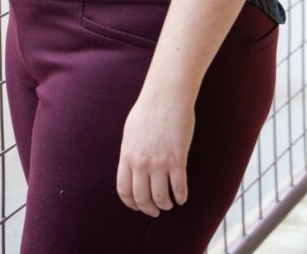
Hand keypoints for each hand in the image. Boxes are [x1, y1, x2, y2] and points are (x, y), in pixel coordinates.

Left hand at [116, 92, 193, 217]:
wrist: (165, 96)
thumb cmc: (148, 110)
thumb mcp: (130, 132)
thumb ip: (130, 152)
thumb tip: (131, 169)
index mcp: (127, 155)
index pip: (124, 190)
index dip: (131, 203)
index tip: (138, 206)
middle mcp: (140, 162)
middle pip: (142, 198)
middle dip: (149, 209)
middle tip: (155, 211)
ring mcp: (159, 162)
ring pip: (161, 197)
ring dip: (165, 204)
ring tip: (169, 203)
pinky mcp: (177, 160)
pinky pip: (179, 188)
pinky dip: (181, 197)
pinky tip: (182, 197)